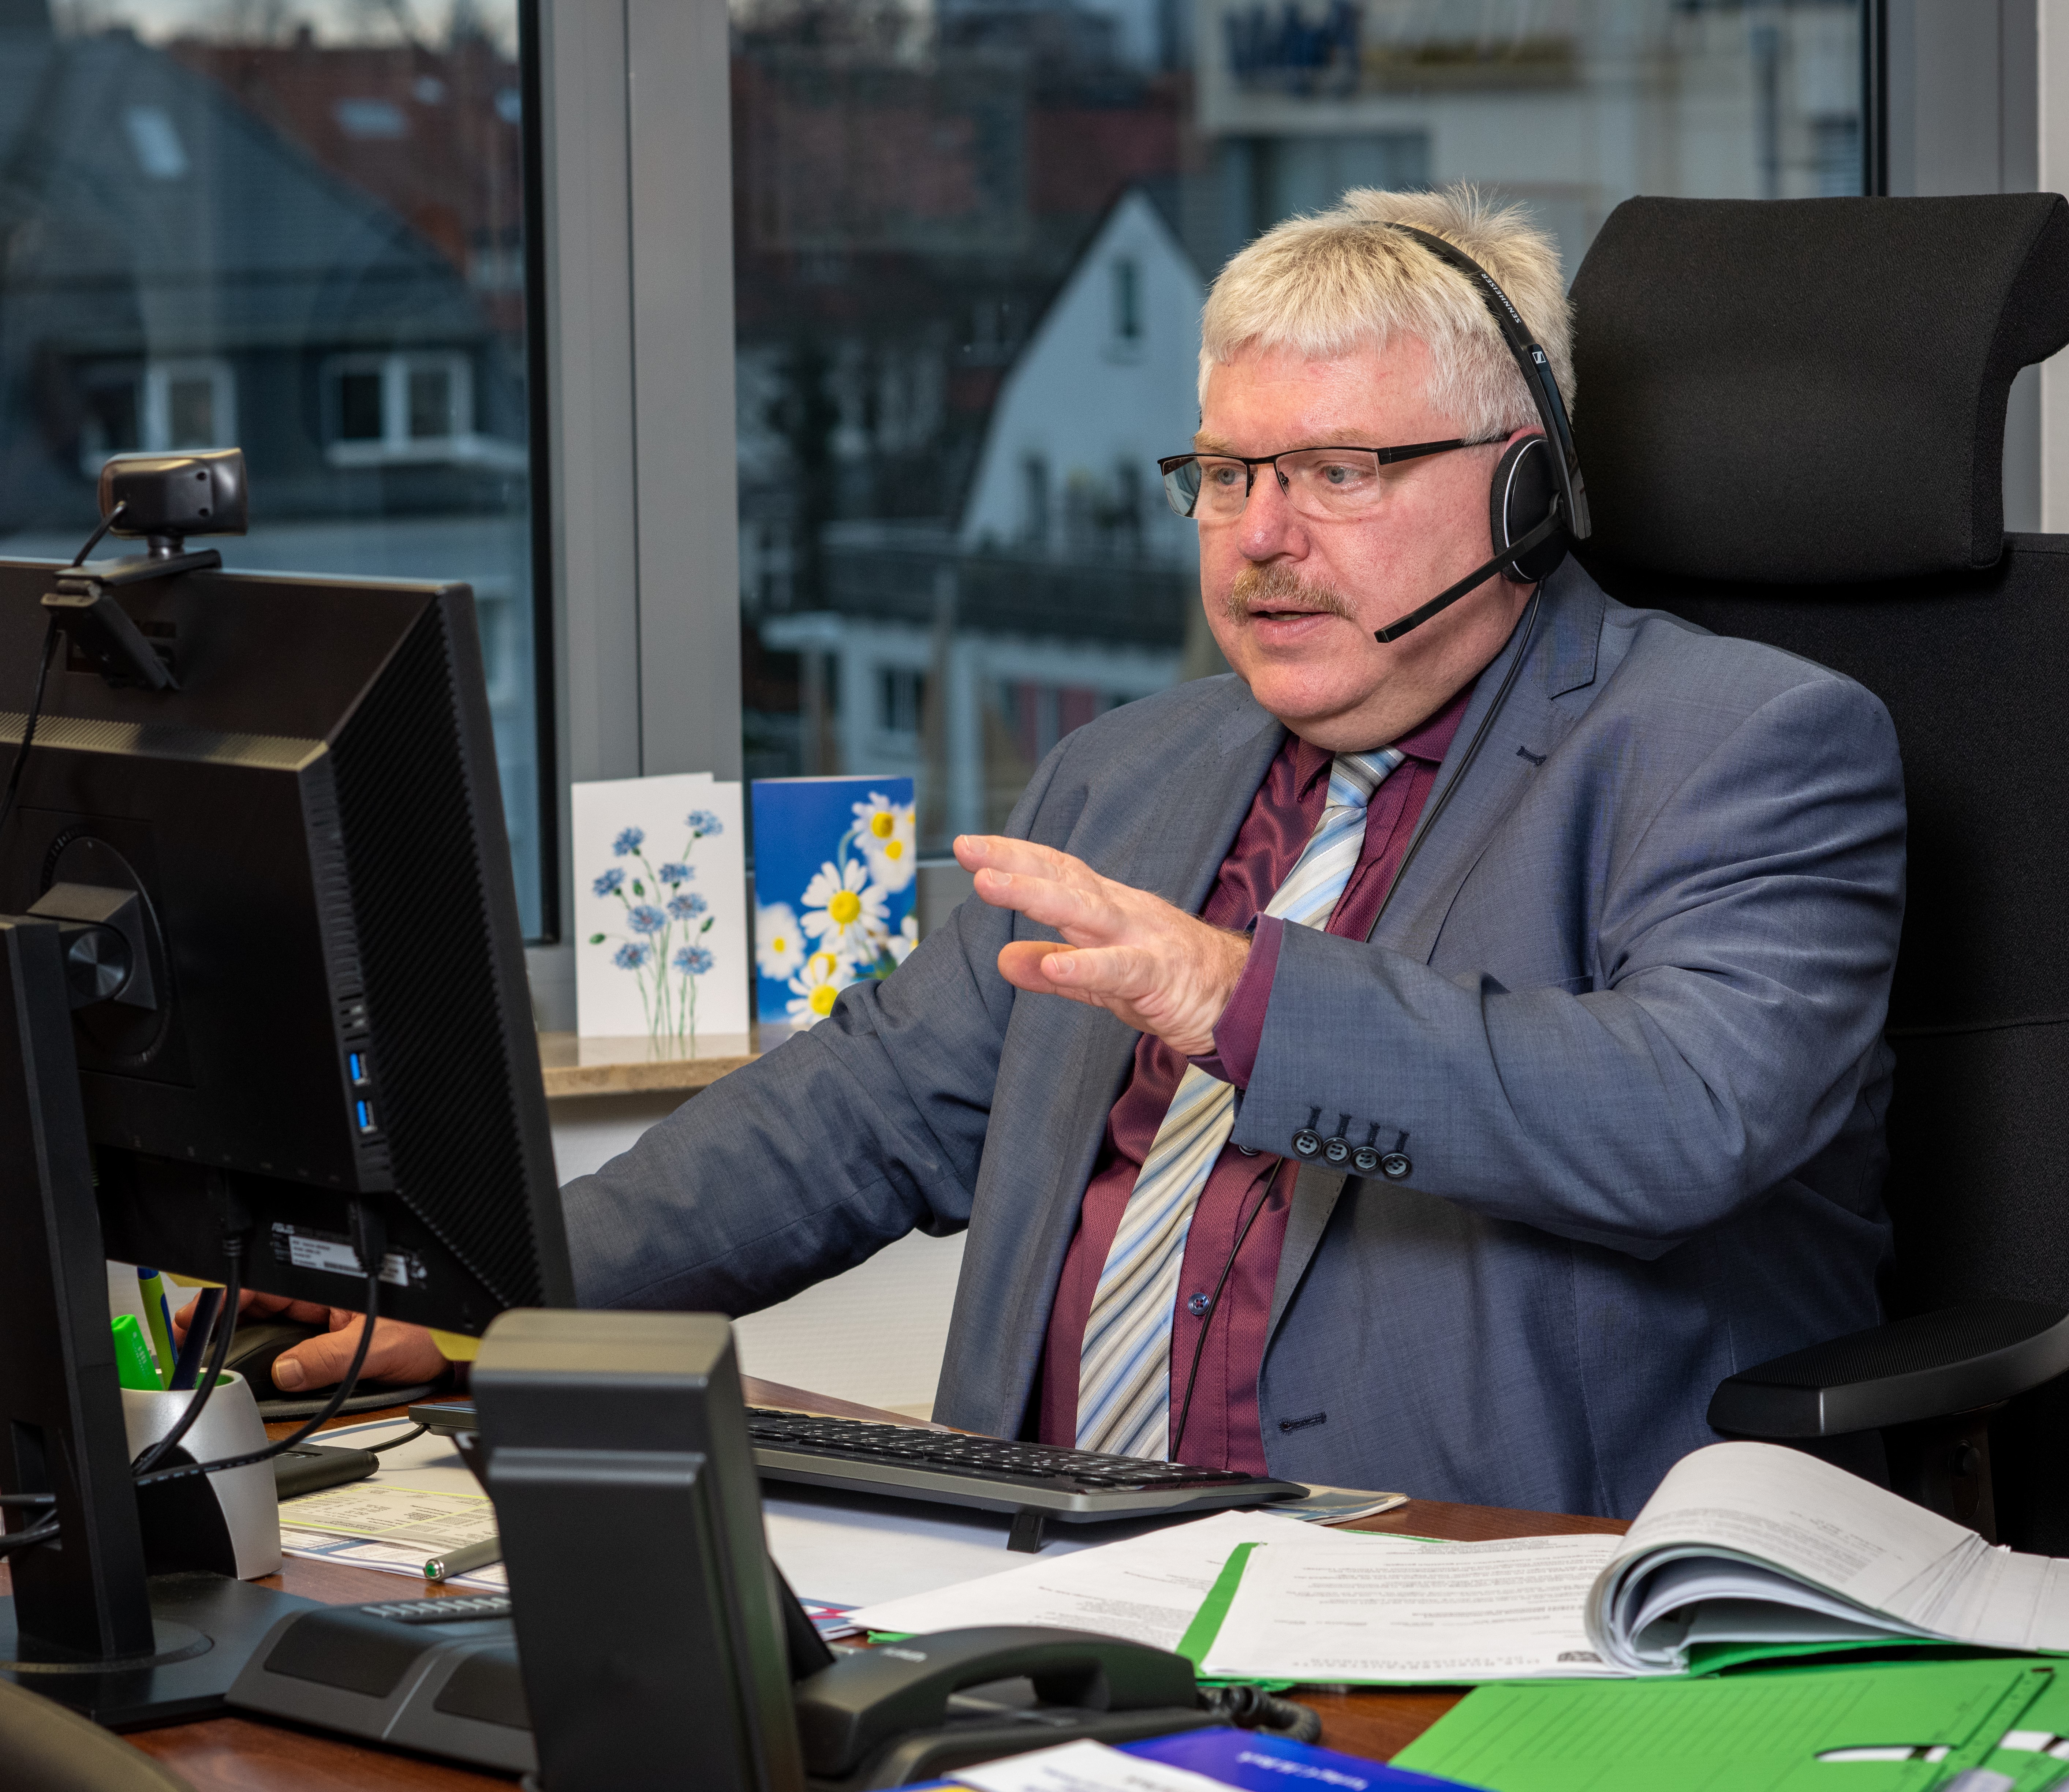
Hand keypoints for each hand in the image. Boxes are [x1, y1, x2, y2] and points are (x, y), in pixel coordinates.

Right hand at [171, 1289, 448, 1391]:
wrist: (461, 1352)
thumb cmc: (431, 1335)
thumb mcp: (375, 1346)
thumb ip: (325, 1359)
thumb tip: (285, 1372)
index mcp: (330, 1286)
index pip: (265, 1286)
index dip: (224, 1301)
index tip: (193, 1318)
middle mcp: (325, 1301)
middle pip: (261, 1308)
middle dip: (223, 1322)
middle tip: (187, 1344)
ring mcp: (327, 1322)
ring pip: (272, 1329)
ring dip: (243, 1341)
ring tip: (207, 1358)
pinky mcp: (333, 1341)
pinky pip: (291, 1347)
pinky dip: (268, 1357)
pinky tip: (249, 1371)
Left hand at [954, 834, 1250, 1056]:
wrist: (1245, 1001)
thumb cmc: (1173, 982)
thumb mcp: (1103, 979)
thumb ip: (1055, 968)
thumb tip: (1003, 959)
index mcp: (1109, 908)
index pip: (1057, 872)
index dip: (1014, 856)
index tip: (969, 847)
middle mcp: (1123, 913)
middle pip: (1064, 879)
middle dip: (1013, 861)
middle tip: (966, 848)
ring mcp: (1144, 940)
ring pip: (1086, 911)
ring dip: (1036, 896)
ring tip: (990, 885)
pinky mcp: (1162, 976)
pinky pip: (1121, 969)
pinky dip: (1087, 967)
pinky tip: (1054, 968)